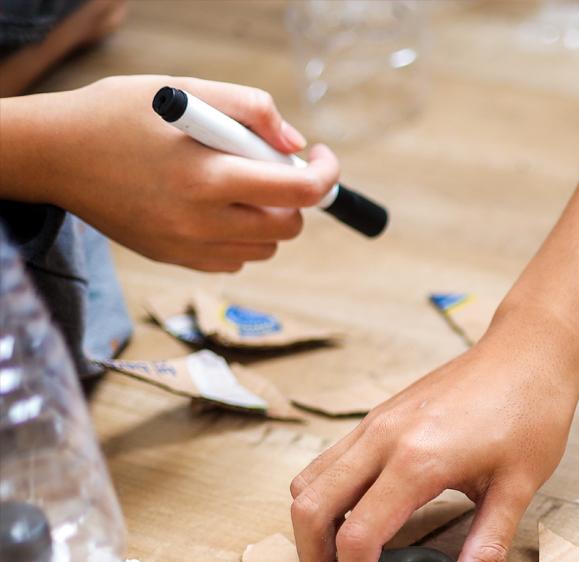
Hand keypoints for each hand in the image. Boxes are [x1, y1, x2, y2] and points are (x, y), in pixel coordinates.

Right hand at [1, 75, 338, 270]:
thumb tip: (295, 144)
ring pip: (266, 248)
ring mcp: (191, 248)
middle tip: (271, 167)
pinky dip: (239, 237)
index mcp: (210, 175)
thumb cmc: (123, 114)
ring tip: (235, 184)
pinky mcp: (179, 261)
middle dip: (294, 196)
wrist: (58, 155)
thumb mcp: (186, 89)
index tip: (323, 159)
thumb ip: (251, 109)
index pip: (301, 191)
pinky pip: (236, 261)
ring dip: (268, 218)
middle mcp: (203, 221)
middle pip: (290, 226)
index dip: (326, 175)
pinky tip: (211, 207)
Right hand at [290, 304, 578, 561]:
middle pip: (310, 507)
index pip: (358, 536)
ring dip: (312, 528)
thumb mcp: (517, 488)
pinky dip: (325, 497)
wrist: (529, 351)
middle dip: (312, 559)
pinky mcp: (378, 417)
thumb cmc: (530, 410)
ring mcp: (375, 423)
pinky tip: (358, 518)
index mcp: (417, 460)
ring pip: (309, 480)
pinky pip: (329, 461)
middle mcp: (383, 438)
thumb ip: (485, 551)